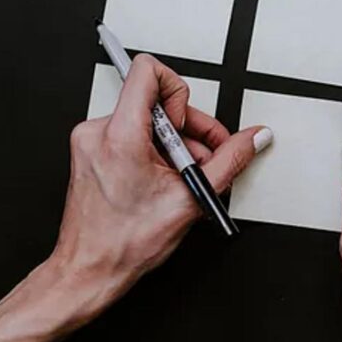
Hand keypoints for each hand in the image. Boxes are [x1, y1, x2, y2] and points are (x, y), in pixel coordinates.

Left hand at [49, 53, 271, 322]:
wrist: (89, 270)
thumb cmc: (124, 243)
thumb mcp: (190, 199)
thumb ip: (229, 161)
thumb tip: (252, 139)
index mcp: (120, 136)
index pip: (148, 71)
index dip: (180, 91)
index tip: (188, 124)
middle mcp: (98, 131)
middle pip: (156, 101)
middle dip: (188, 130)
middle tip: (202, 159)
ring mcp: (90, 140)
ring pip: (146, 119)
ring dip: (174, 145)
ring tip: (181, 178)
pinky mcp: (90, 150)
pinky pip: (131, 133)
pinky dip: (154, 151)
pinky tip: (162, 180)